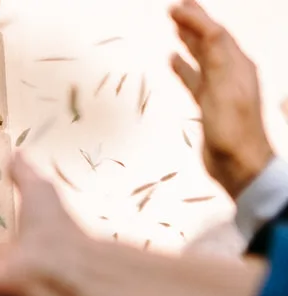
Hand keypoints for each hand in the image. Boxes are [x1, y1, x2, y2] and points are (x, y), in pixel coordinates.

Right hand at [170, 1, 273, 197]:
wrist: (239, 164)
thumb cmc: (232, 129)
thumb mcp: (225, 87)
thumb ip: (218, 55)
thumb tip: (207, 27)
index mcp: (237, 66)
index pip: (216, 33)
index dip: (196, 18)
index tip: (175, 7)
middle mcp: (231, 72)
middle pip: (211, 39)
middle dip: (195, 21)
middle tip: (177, 5)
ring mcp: (220, 88)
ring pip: (202, 56)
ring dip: (189, 39)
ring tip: (175, 25)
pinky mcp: (209, 104)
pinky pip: (194, 76)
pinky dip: (183, 65)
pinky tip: (172, 60)